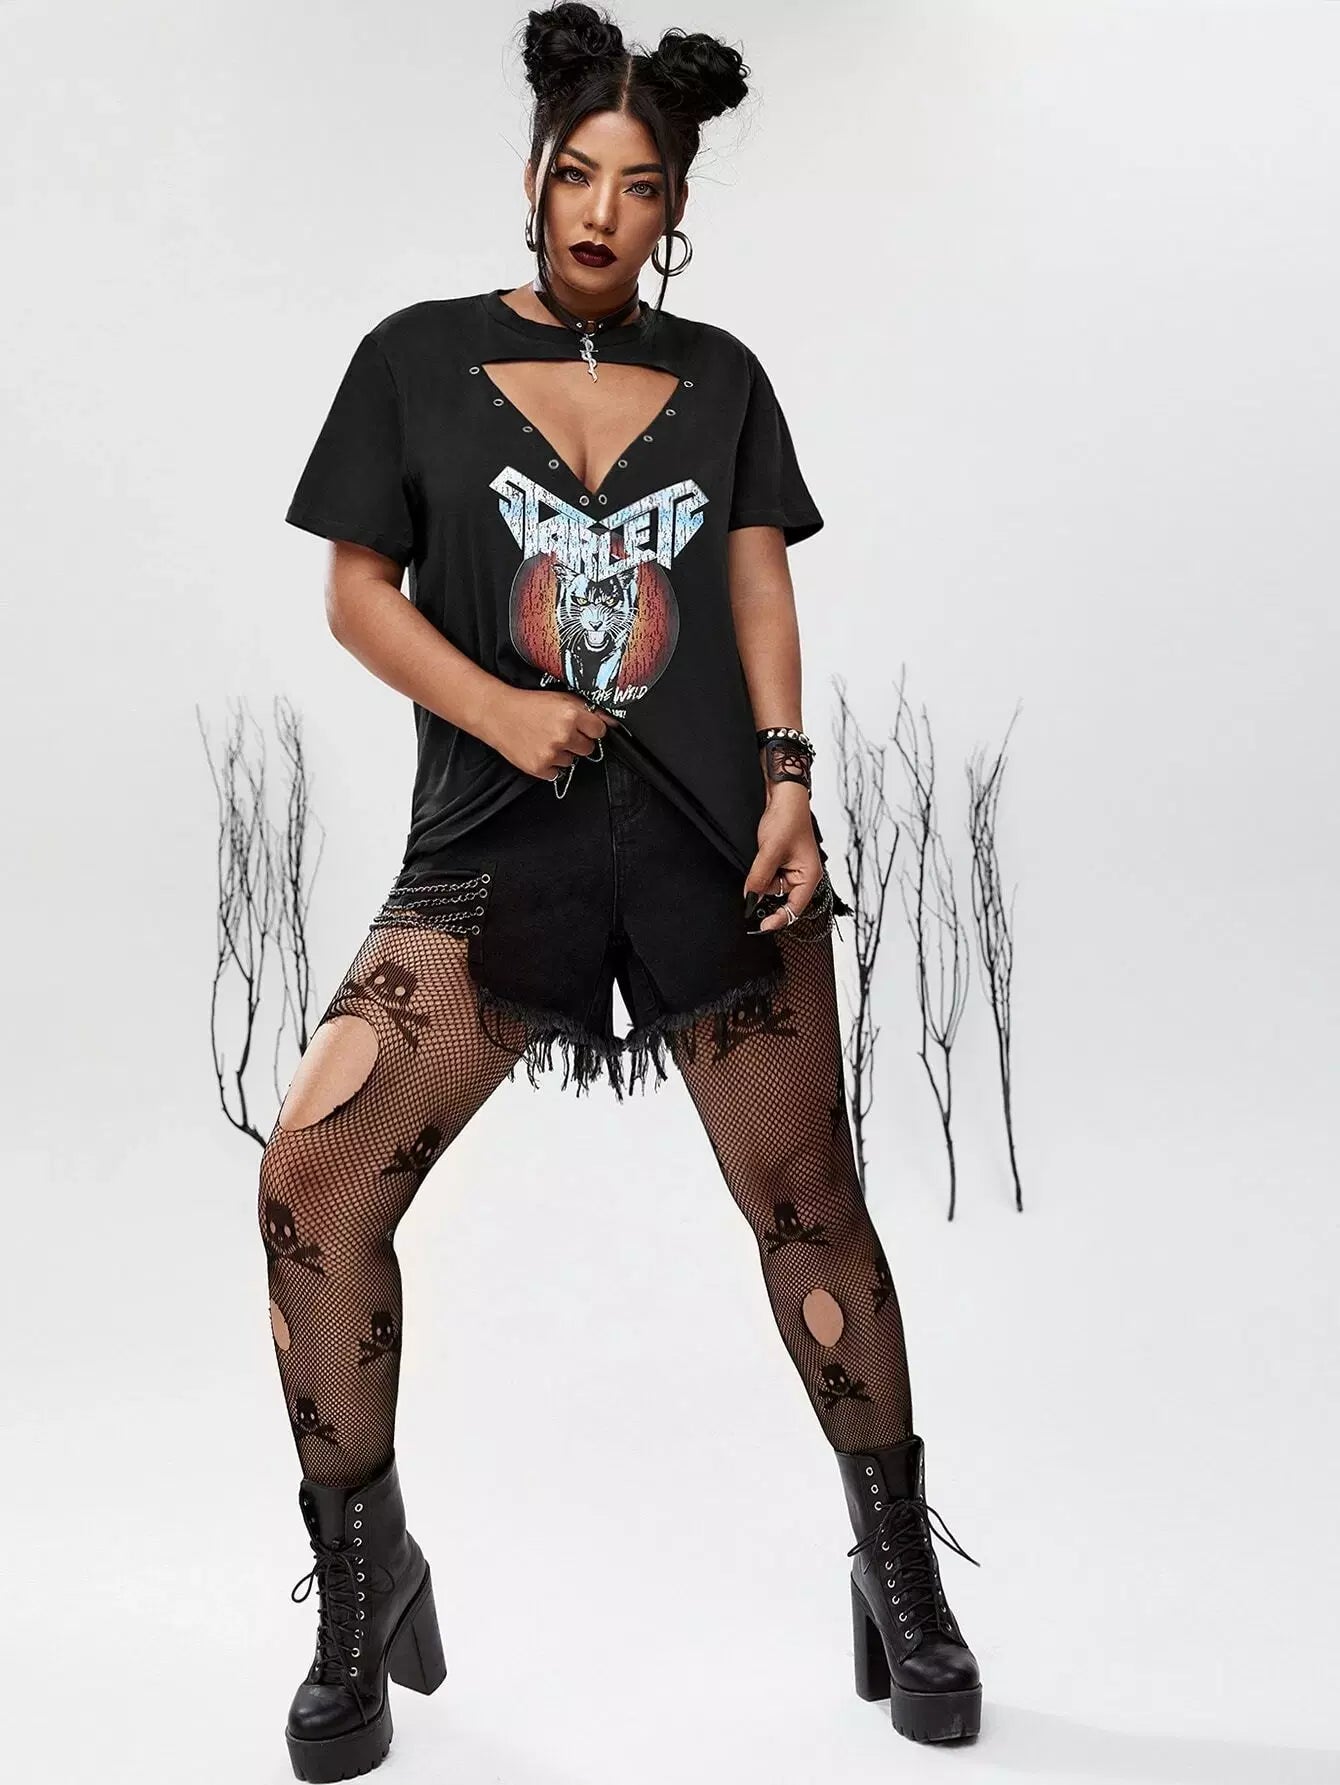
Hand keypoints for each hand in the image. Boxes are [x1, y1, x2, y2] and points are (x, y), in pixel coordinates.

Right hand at [486, 687, 622, 781]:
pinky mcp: (539, 767)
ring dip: (563, 753)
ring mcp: (551, 754)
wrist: (498, 714)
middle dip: (578, 741)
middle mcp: (563, 735)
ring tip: (545, 739)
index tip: (582, 726)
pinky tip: (539, 750)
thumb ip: (587, 710)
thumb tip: (612, 722)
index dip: (591, 728)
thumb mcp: (561, 699)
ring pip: (572, 761)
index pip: (599, 730)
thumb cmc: (529, 704)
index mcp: (571, 715)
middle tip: (560, 732)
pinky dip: (550, 765)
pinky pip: (556, 773)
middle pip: (588, 748)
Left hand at [745, 784, 821, 932]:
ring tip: (765, 853)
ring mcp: (792, 869)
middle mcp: (803, 876)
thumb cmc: (787, 819)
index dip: (778, 919)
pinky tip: (763, 853)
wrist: (784, 796)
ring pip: (771, 886)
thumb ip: (759, 879)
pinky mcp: (782, 862)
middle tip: (759, 873)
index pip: (794, 908)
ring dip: (762, 877)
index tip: (761, 926)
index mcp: (809, 876)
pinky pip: (769, 875)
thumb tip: (749, 900)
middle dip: (766, 889)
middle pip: (780, 897)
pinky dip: (762, 870)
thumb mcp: (769, 852)